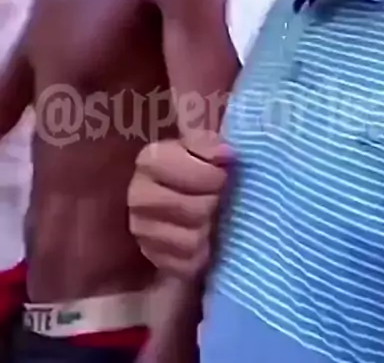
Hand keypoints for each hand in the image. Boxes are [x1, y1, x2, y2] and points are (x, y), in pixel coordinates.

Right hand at [128, 133, 231, 277]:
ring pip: (191, 240)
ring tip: (215, 218)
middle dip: (214, 203)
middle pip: (193, 209)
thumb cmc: (195, 164)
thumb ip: (208, 139)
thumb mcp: (201, 143)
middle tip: (222, 197)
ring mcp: (142, 231)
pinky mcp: (154, 259)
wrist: (180, 194)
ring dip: (210, 229)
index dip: (213, 174)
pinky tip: (207, 240)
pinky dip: (203, 254)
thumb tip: (224, 153)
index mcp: (150, 160)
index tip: (224, 171)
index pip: (190, 173)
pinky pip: (187, 264)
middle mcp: (139, 196)